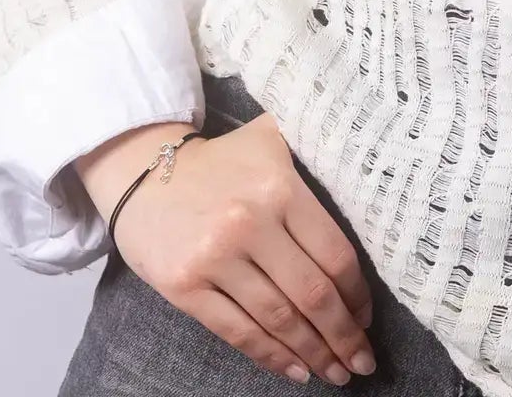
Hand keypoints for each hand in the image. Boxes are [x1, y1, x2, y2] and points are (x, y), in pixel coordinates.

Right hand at [75, 114, 377, 385]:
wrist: (143, 169)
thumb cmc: (221, 159)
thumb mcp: (272, 138)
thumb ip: (314, 154)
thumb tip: (365, 185)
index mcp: (281, 188)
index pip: (334, 253)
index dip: (357, 293)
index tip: (368, 317)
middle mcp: (250, 224)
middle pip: (311, 294)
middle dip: (343, 335)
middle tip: (363, 361)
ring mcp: (215, 258)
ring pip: (277, 319)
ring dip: (313, 353)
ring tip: (336, 373)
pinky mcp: (184, 287)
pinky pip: (237, 331)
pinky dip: (271, 356)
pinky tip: (295, 370)